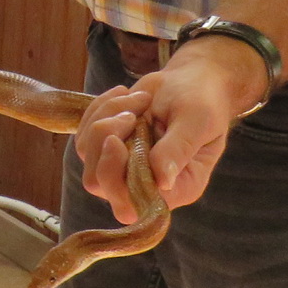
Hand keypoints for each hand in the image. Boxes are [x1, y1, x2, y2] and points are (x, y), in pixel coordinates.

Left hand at [75, 38, 267, 221]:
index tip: (116, 141)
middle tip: (130, 114)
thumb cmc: (203, 102)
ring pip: (88, 154)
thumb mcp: (197, 121)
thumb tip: (162, 182)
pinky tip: (126, 95)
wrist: (191, 82)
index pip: (133, 205)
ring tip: (138, 99)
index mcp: (178, 188)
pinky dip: (100, 110)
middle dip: (103, 141)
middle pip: (98, 182)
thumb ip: (178, 150)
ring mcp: (123, 167)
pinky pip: (85, 134)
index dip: (115, 177)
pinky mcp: (107, 147)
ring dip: (106, 118)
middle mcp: (146, 185)